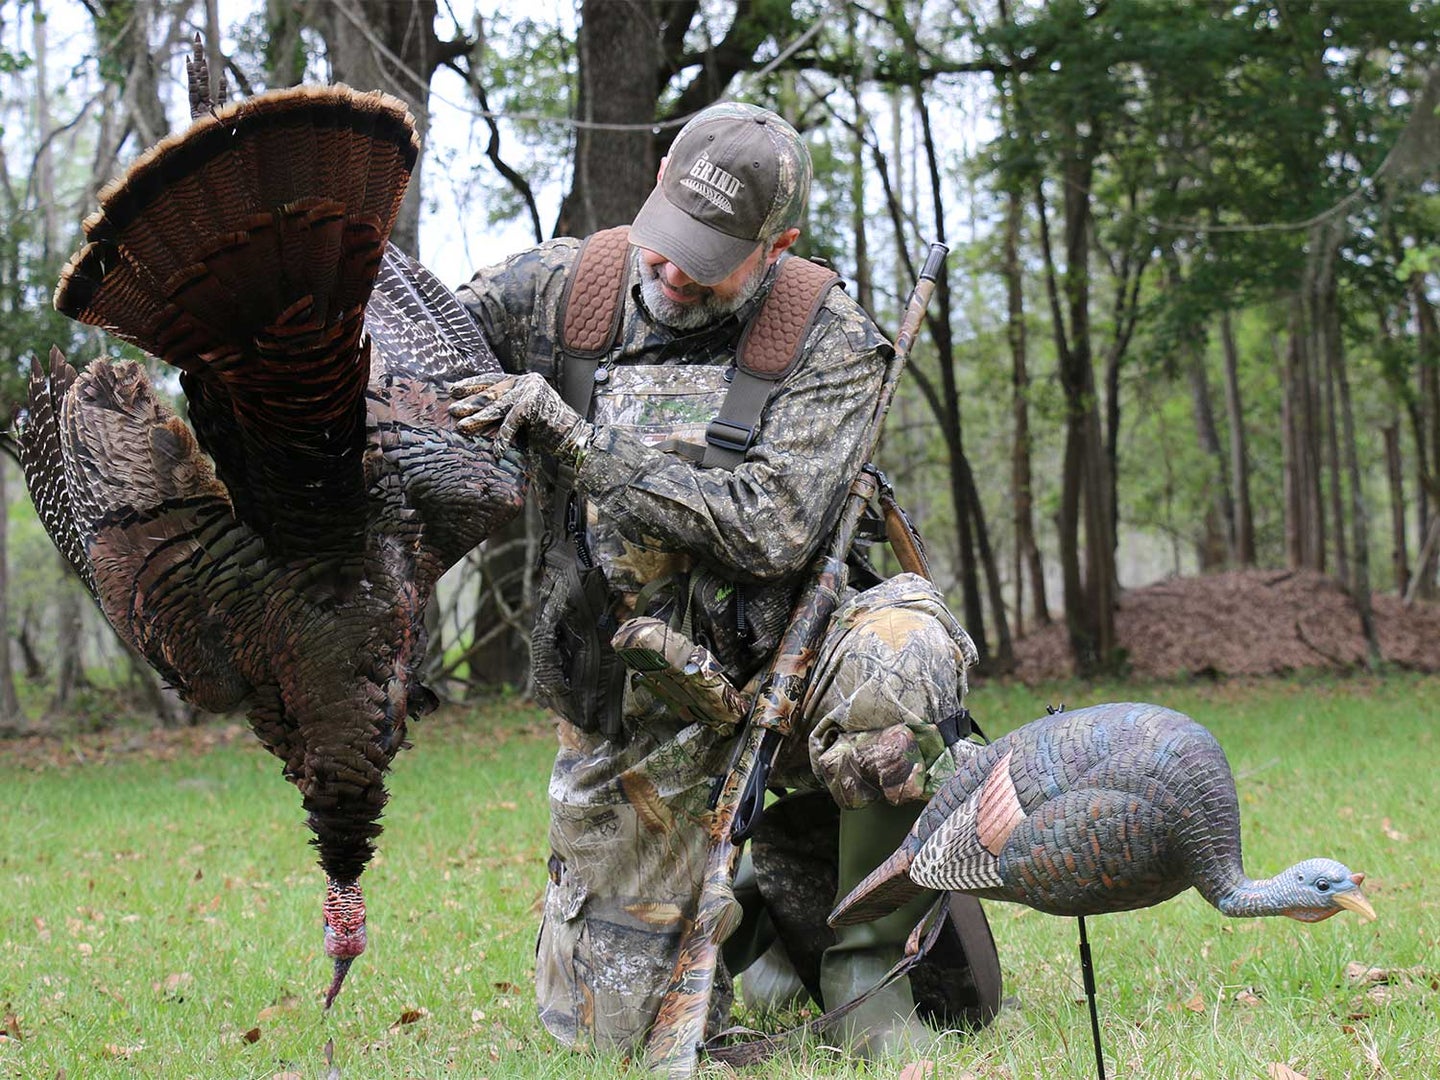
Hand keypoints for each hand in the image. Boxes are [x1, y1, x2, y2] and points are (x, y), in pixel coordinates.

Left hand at [448, 372, 590, 462]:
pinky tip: (496, 450)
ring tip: (462, 426)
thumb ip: (506, 407)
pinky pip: (511, 422)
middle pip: (492, 392)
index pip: (492, 379)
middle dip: (470, 402)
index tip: (454, 390)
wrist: (574, 437)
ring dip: (478, 418)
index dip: (472, 385)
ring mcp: (531, 392)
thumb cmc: (548, 429)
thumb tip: (476, 410)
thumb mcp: (523, 413)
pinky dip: (503, 437)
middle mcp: (527, 382)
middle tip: (452, 409)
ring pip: (497, 406)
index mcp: (523, 380)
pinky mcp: (534, 405)